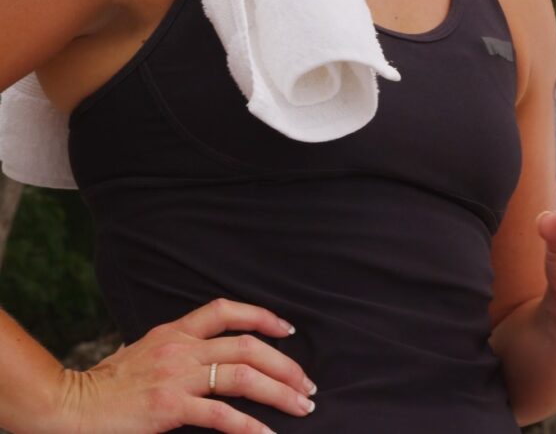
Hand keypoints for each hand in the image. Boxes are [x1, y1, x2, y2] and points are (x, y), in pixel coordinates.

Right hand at [54, 298, 316, 433]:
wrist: (70, 405)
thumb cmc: (108, 385)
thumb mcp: (146, 352)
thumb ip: (179, 350)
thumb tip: (213, 358)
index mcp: (175, 331)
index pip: (226, 309)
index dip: (263, 316)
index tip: (289, 330)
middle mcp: (181, 347)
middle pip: (249, 347)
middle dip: (286, 365)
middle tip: (308, 384)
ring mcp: (177, 376)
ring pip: (243, 377)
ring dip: (280, 392)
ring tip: (302, 406)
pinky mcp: (170, 407)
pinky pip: (220, 415)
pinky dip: (249, 426)